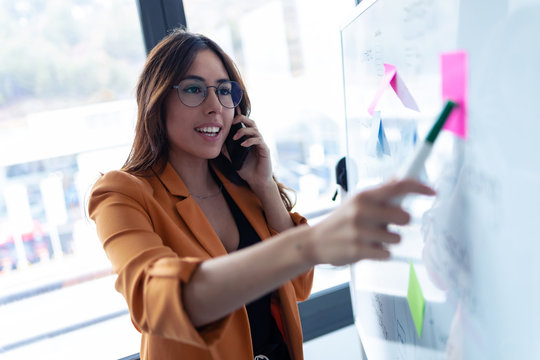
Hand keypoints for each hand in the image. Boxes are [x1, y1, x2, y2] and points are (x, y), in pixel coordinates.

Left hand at [226, 115, 273, 189]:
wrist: (257, 182)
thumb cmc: (247, 170)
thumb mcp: (233, 159)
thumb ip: (227, 150)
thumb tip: (218, 143)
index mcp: (249, 139)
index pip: (245, 124)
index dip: (240, 116)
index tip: (233, 109)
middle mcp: (256, 139)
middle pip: (252, 122)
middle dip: (242, 119)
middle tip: (232, 122)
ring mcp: (261, 144)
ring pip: (255, 130)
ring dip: (244, 131)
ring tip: (235, 137)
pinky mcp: (265, 150)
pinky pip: (259, 141)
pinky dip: (250, 141)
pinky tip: (243, 145)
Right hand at [307, 179, 435, 265]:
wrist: (315, 242)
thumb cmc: (341, 220)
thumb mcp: (357, 201)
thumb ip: (381, 191)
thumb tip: (401, 178)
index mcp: (364, 196)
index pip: (398, 186)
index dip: (419, 187)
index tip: (432, 191)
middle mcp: (362, 210)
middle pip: (404, 216)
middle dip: (400, 223)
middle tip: (387, 224)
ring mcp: (359, 231)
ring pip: (396, 238)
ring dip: (388, 240)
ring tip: (371, 237)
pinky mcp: (359, 250)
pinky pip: (387, 253)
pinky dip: (380, 252)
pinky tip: (366, 248)